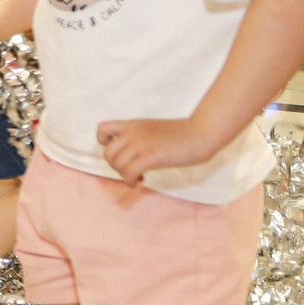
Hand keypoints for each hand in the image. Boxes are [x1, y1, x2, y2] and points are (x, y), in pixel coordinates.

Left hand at [95, 116, 219, 182]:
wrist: (201, 132)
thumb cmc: (181, 133)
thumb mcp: (152, 128)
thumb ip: (137, 135)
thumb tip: (127, 152)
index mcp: (133, 124)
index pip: (102, 130)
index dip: (104, 143)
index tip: (119, 151)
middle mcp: (133, 132)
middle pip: (108, 154)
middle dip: (116, 166)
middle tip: (130, 169)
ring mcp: (142, 144)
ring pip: (117, 165)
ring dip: (125, 175)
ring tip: (138, 175)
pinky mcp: (151, 156)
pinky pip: (129, 173)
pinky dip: (132, 180)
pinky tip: (143, 178)